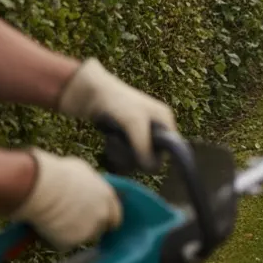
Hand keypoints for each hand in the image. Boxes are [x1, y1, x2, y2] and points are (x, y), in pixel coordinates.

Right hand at [10, 149, 122, 250]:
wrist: (42, 187)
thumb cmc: (57, 174)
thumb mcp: (81, 172)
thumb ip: (89, 185)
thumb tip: (84, 189)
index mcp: (107, 196)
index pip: (114, 214)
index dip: (106, 219)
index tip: (97, 221)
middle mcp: (102, 214)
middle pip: (100, 228)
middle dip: (88, 229)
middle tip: (71, 226)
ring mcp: (89, 229)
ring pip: (80, 237)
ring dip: (70, 233)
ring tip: (51, 219)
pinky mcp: (72, 241)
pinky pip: (62, 244)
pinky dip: (54, 239)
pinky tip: (44, 226)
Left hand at [55, 59, 176, 169]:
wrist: (92, 93)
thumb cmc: (117, 103)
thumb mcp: (134, 123)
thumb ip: (145, 146)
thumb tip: (152, 169)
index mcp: (165, 119)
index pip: (170, 149)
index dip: (155, 156)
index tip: (138, 157)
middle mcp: (156, 126)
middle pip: (152, 155)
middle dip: (135, 156)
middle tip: (120, 148)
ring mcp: (141, 132)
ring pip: (137, 157)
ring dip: (123, 154)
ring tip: (112, 143)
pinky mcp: (127, 136)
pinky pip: (126, 154)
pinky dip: (117, 152)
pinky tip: (109, 143)